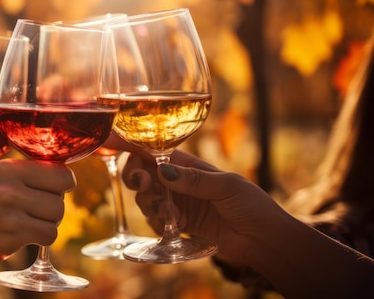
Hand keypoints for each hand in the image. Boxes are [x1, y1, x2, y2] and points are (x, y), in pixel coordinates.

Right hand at [0, 158, 75, 274]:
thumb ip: (26, 177)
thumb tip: (67, 178)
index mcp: (6, 168)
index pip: (61, 171)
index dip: (62, 184)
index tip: (50, 192)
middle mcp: (8, 186)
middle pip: (61, 196)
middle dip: (51, 207)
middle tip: (30, 213)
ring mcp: (9, 212)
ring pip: (57, 217)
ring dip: (46, 225)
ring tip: (23, 225)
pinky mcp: (10, 236)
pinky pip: (48, 236)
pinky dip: (39, 240)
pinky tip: (19, 238)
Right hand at [121, 149, 284, 265]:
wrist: (264, 241)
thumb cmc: (253, 206)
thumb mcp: (226, 186)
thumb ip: (194, 179)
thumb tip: (162, 171)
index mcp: (191, 165)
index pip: (156, 152)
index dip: (137, 151)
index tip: (127, 156)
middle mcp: (180, 182)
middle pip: (143, 174)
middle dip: (137, 178)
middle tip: (144, 185)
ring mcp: (178, 204)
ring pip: (146, 198)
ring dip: (151, 204)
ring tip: (172, 215)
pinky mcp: (179, 225)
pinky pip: (156, 221)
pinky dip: (161, 223)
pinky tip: (179, 225)